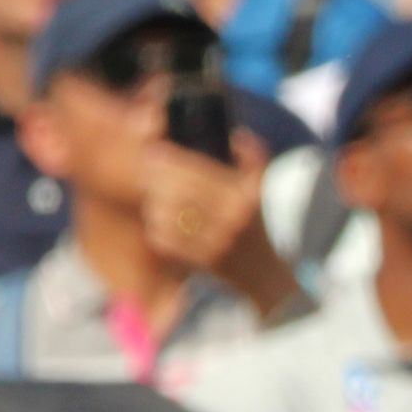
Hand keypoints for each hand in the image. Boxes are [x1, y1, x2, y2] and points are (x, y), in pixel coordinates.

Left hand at [141, 132, 274, 278]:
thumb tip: (237, 135)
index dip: (172, 159)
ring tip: (152, 195)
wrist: (264, 275)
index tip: (155, 152)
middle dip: (157, 177)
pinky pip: (167, 238)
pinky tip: (158, 220)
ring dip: (154, 202)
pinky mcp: (203, 261)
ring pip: (169, 214)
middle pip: (180, 191)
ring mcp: (218, 242)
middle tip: (147, 171)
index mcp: (245, 197)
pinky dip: (157, 227)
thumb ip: (255, 158)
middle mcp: (233, 219)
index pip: (200, 171)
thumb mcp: (261, 190)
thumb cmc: (254, 224)